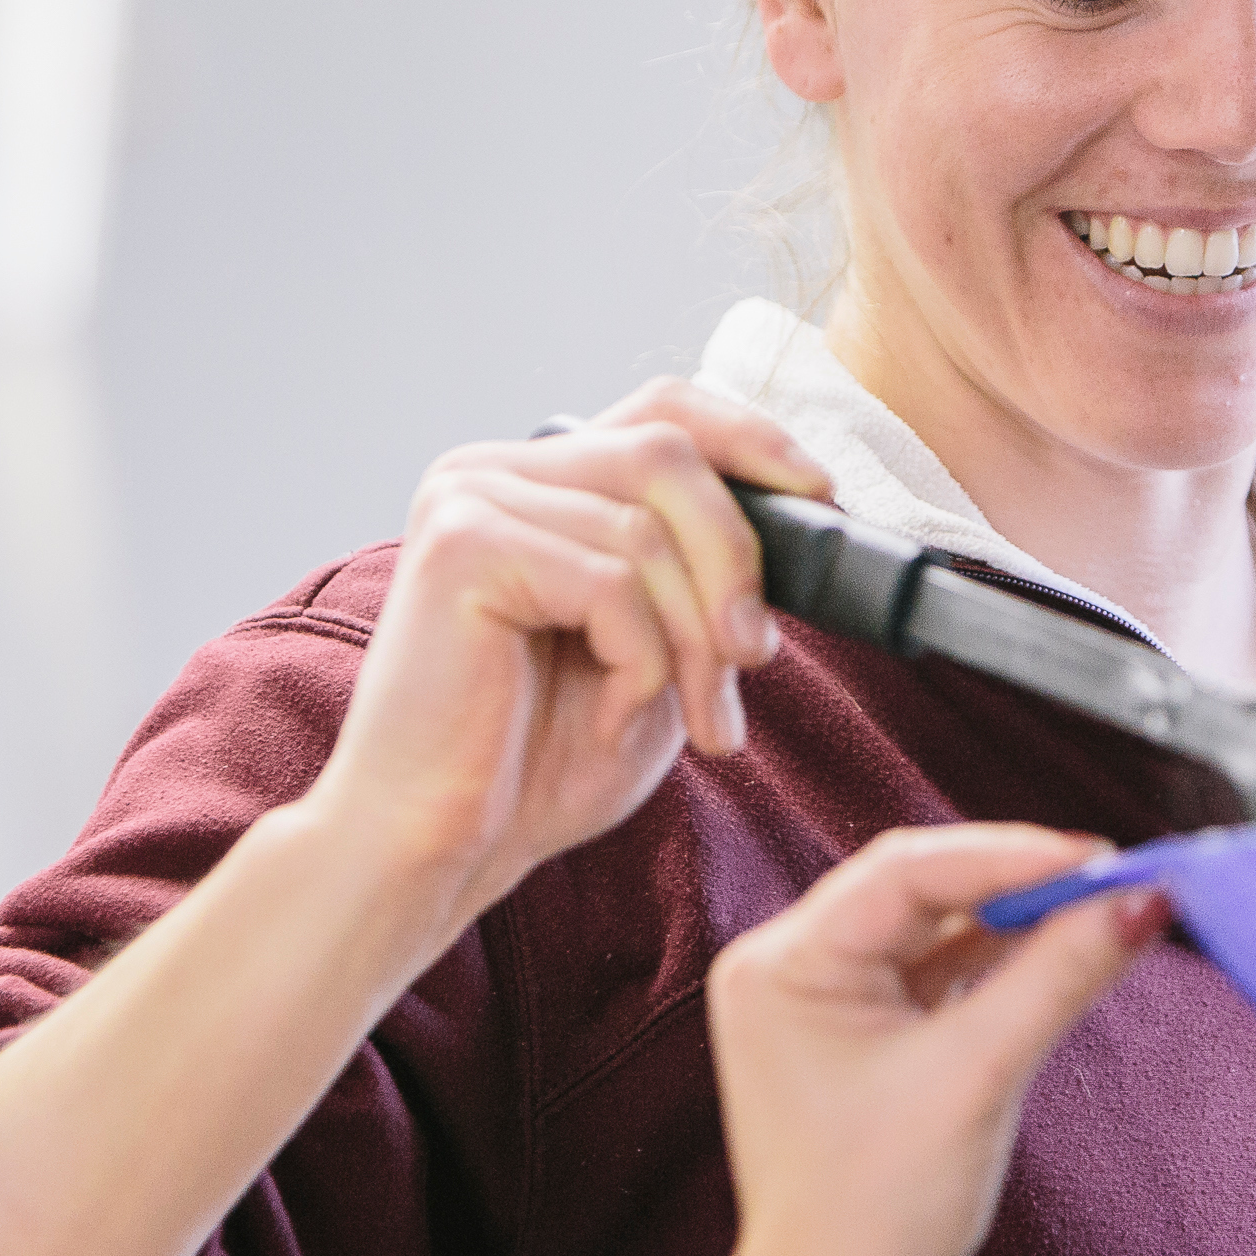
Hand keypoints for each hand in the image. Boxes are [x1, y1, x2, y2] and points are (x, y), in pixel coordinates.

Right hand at [305, 378, 828, 924]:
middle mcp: (492, 470)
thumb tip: (799, 516)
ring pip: (647, 531)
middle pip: (666, 454)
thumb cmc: (535, 765)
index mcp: (535, 483)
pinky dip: (641, 662)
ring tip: (699, 719)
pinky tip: (612, 716)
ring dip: (697, 639)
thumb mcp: (654, 654)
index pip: (660, 409)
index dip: (750, 437)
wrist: (439, 847)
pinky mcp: (460, 547)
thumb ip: (701, 582)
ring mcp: (469, 500)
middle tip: (753, 661)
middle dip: (735, 562)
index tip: (817, 496)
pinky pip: (609, 582)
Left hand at [710, 827, 1165, 1255]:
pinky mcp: (858, 1034)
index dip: (1011, 855)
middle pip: (920, 889)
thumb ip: (1059, 977)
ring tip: (1104, 910)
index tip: (1101, 859)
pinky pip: (934, 973)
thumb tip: (1141, 901)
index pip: (906, 872)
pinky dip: (996, 965)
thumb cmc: (877, 1213)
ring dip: (1015, 921)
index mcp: (784, 966)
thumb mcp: (978, 1078)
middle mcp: (788, 968)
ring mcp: (821, 1001)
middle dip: (1019, 882)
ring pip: (934, 929)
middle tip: (1116, 878)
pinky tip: (1060, 952)